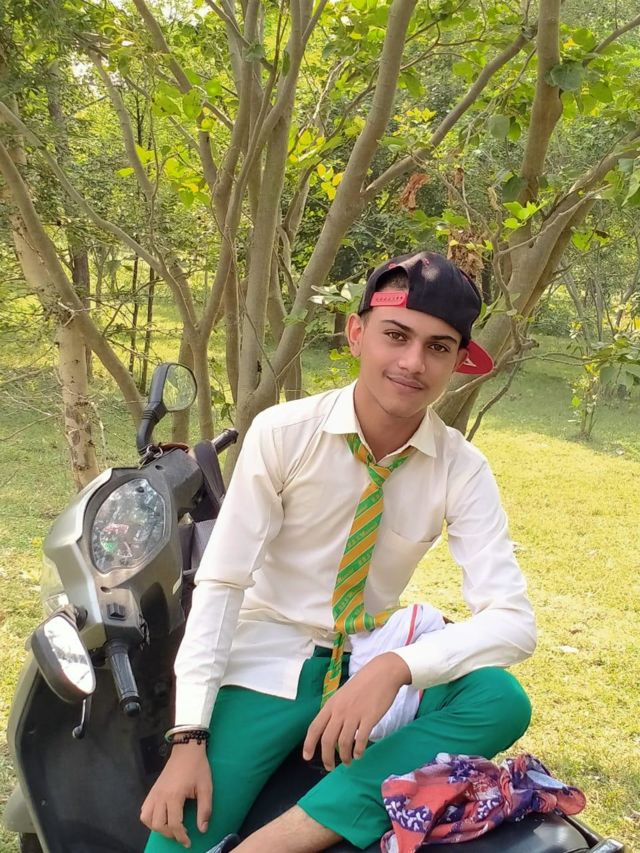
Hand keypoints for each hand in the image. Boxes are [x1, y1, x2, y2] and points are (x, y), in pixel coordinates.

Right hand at [140, 740, 211, 847]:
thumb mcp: (206, 788)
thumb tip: (202, 829)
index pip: (174, 824)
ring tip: (170, 827)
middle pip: (159, 824)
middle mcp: (160, 796)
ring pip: (147, 819)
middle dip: (170, 834)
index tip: (188, 842)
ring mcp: (154, 793)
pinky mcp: (152, 790)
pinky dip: (149, 818)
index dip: (181, 836)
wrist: (187, 749)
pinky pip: (144, 810)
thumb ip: (204, 810)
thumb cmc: (198, 767)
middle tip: (182, 835)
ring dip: (158, 828)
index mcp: (174, 796)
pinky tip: (160, 818)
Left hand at [303, 652, 410, 770]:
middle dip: (327, 757)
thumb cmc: (363, 684)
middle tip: (330, 767)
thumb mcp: (343, 695)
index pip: (315, 727)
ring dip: (344, 756)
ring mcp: (354, 715)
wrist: (382, 673)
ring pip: (343, 742)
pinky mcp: (369, 718)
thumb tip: (330, 728)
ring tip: (348, 762)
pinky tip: (359, 754)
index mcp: (331, 704)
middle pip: (327, 739)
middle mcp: (339, 711)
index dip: (309, 744)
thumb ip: (336, 710)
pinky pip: (360, 740)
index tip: (306, 757)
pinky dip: (358, 751)